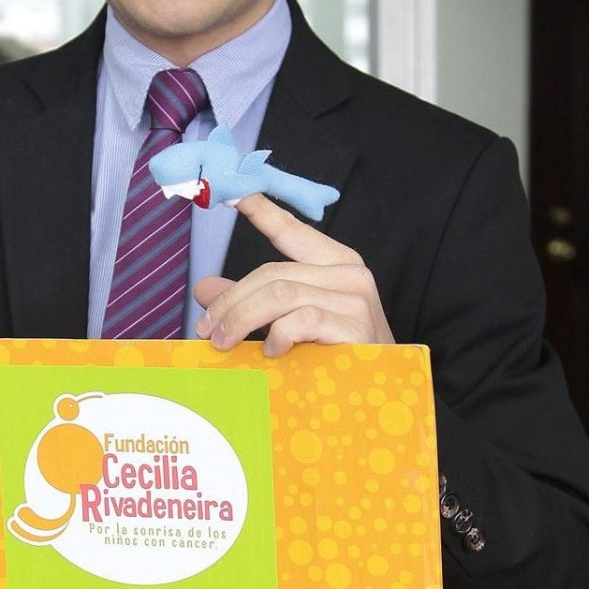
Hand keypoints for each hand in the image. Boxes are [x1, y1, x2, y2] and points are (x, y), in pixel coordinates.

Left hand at [193, 193, 393, 355]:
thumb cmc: (337, 356)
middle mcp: (348, 271)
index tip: (234, 194)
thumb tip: (205, 288)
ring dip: (243, 318)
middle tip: (206, 328)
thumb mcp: (290, 322)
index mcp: (333, 262)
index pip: (291, 230)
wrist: (383, 394)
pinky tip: (271, 350)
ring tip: (225, 343)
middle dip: (231, 299)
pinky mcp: (356, 325)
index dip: (261, 211)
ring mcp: (355, 297)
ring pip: (281, 292)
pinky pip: (303, 318)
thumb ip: (251, 301)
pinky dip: (279, 334)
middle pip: (272, 271)